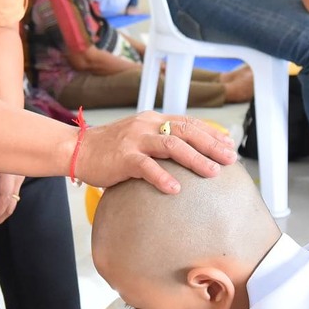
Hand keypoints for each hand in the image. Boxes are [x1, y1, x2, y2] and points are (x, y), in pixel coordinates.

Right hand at [76, 112, 235, 192]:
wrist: (77, 149)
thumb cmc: (111, 149)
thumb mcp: (139, 137)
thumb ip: (160, 141)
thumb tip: (188, 154)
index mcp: (153, 119)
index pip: (189, 122)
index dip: (211, 132)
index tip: (229, 144)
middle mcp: (147, 125)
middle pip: (186, 132)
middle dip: (212, 145)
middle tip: (230, 159)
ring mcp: (135, 139)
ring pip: (172, 145)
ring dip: (195, 159)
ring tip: (212, 173)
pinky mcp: (123, 157)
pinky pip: (146, 166)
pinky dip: (162, 177)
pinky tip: (175, 189)